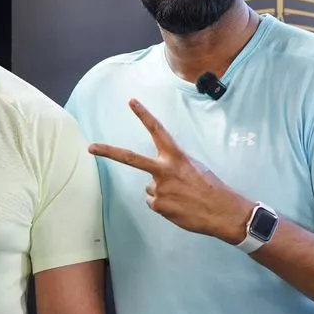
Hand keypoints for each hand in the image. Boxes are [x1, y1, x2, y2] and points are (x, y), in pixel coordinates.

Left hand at [89, 99, 253, 243]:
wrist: (222, 212)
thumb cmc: (211, 188)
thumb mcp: (194, 167)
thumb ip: (172, 166)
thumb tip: (156, 177)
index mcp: (176, 156)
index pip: (157, 130)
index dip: (144, 115)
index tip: (131, 102)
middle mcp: (164, 169)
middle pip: (130, 158)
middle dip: (108, 152)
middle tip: (91, 148)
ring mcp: (159, 187)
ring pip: (150, 187)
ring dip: (162, 192)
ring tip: (182, 197)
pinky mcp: (158, 204)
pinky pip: (154, 202)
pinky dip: (164, 205)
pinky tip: (179, 206)